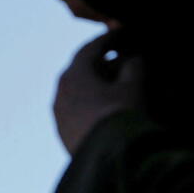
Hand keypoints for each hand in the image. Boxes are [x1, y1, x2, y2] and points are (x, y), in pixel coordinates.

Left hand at [54, 30, 144, 153]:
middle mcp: (60, 92)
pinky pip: (78, 111)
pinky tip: (106, 109)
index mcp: (73, 74)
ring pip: (78, 93)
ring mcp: (59, 115)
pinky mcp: (63, 134)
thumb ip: (134, 67)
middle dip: (103, 65)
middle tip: (121, 60)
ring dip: (96, 86)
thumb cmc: (120, 115)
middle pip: (82, 71)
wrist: (106, 158)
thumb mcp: (133, 87)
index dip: (108, 39)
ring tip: (116, 87)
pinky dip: (92, 104)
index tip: (120, 33)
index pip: (90, 49)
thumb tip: (133, 59)